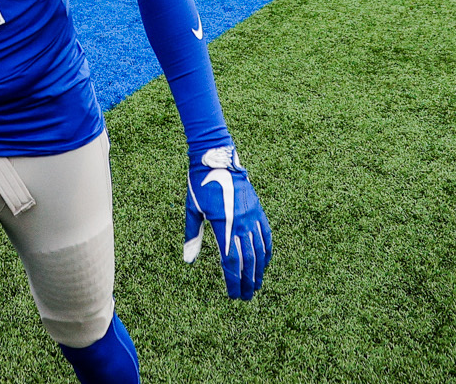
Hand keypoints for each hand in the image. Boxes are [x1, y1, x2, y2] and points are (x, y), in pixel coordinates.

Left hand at [182, 148, 271, 300]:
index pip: (231, 261)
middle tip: (246, 297)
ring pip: (259, 250)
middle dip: (247, 282)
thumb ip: (192, 236)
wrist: (217, 158)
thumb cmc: (200, 184)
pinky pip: (266, 235)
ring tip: (256, 286)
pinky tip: (265, 262)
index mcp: (223, 225)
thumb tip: (188, 259)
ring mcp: (252, 217)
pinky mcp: (258, 209)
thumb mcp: (192, 209)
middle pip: (247, 260)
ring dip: (259, 270)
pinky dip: (267, 251)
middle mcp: (240, 223)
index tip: (234, 295)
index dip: (233, 281)